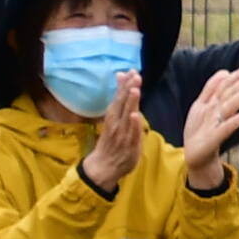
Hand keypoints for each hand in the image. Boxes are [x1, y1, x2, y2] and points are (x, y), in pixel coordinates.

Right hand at [82, 72, 144, 192]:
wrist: (103, 167)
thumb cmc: (111, 141)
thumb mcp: (115, 119)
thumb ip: (121, 100)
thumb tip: (123, 80)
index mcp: (114, 116)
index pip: (120, 97)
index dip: (126, 84)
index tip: (132, 71)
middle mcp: (116, 123)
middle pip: (122, 103)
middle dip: (129, 89)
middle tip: (135, 75)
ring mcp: (121, 134)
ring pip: (126, 116)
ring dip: (130, 103)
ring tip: (135, 89)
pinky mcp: (128, 145)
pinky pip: (131, 133)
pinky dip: (133, 124)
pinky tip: (135, 115)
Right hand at [178, 63, 238, 190]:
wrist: (195, 156)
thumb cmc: (202, 129)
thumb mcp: (203, 108)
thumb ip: (212, 90)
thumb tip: (225, 72)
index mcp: (209, 103)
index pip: (224, 86)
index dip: (236, 77)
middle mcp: (210, 111)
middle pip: (226, 94)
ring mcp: (211, 124)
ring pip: (227, 107)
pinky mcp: (212, 139)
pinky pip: (225, 129)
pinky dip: (235, 121)